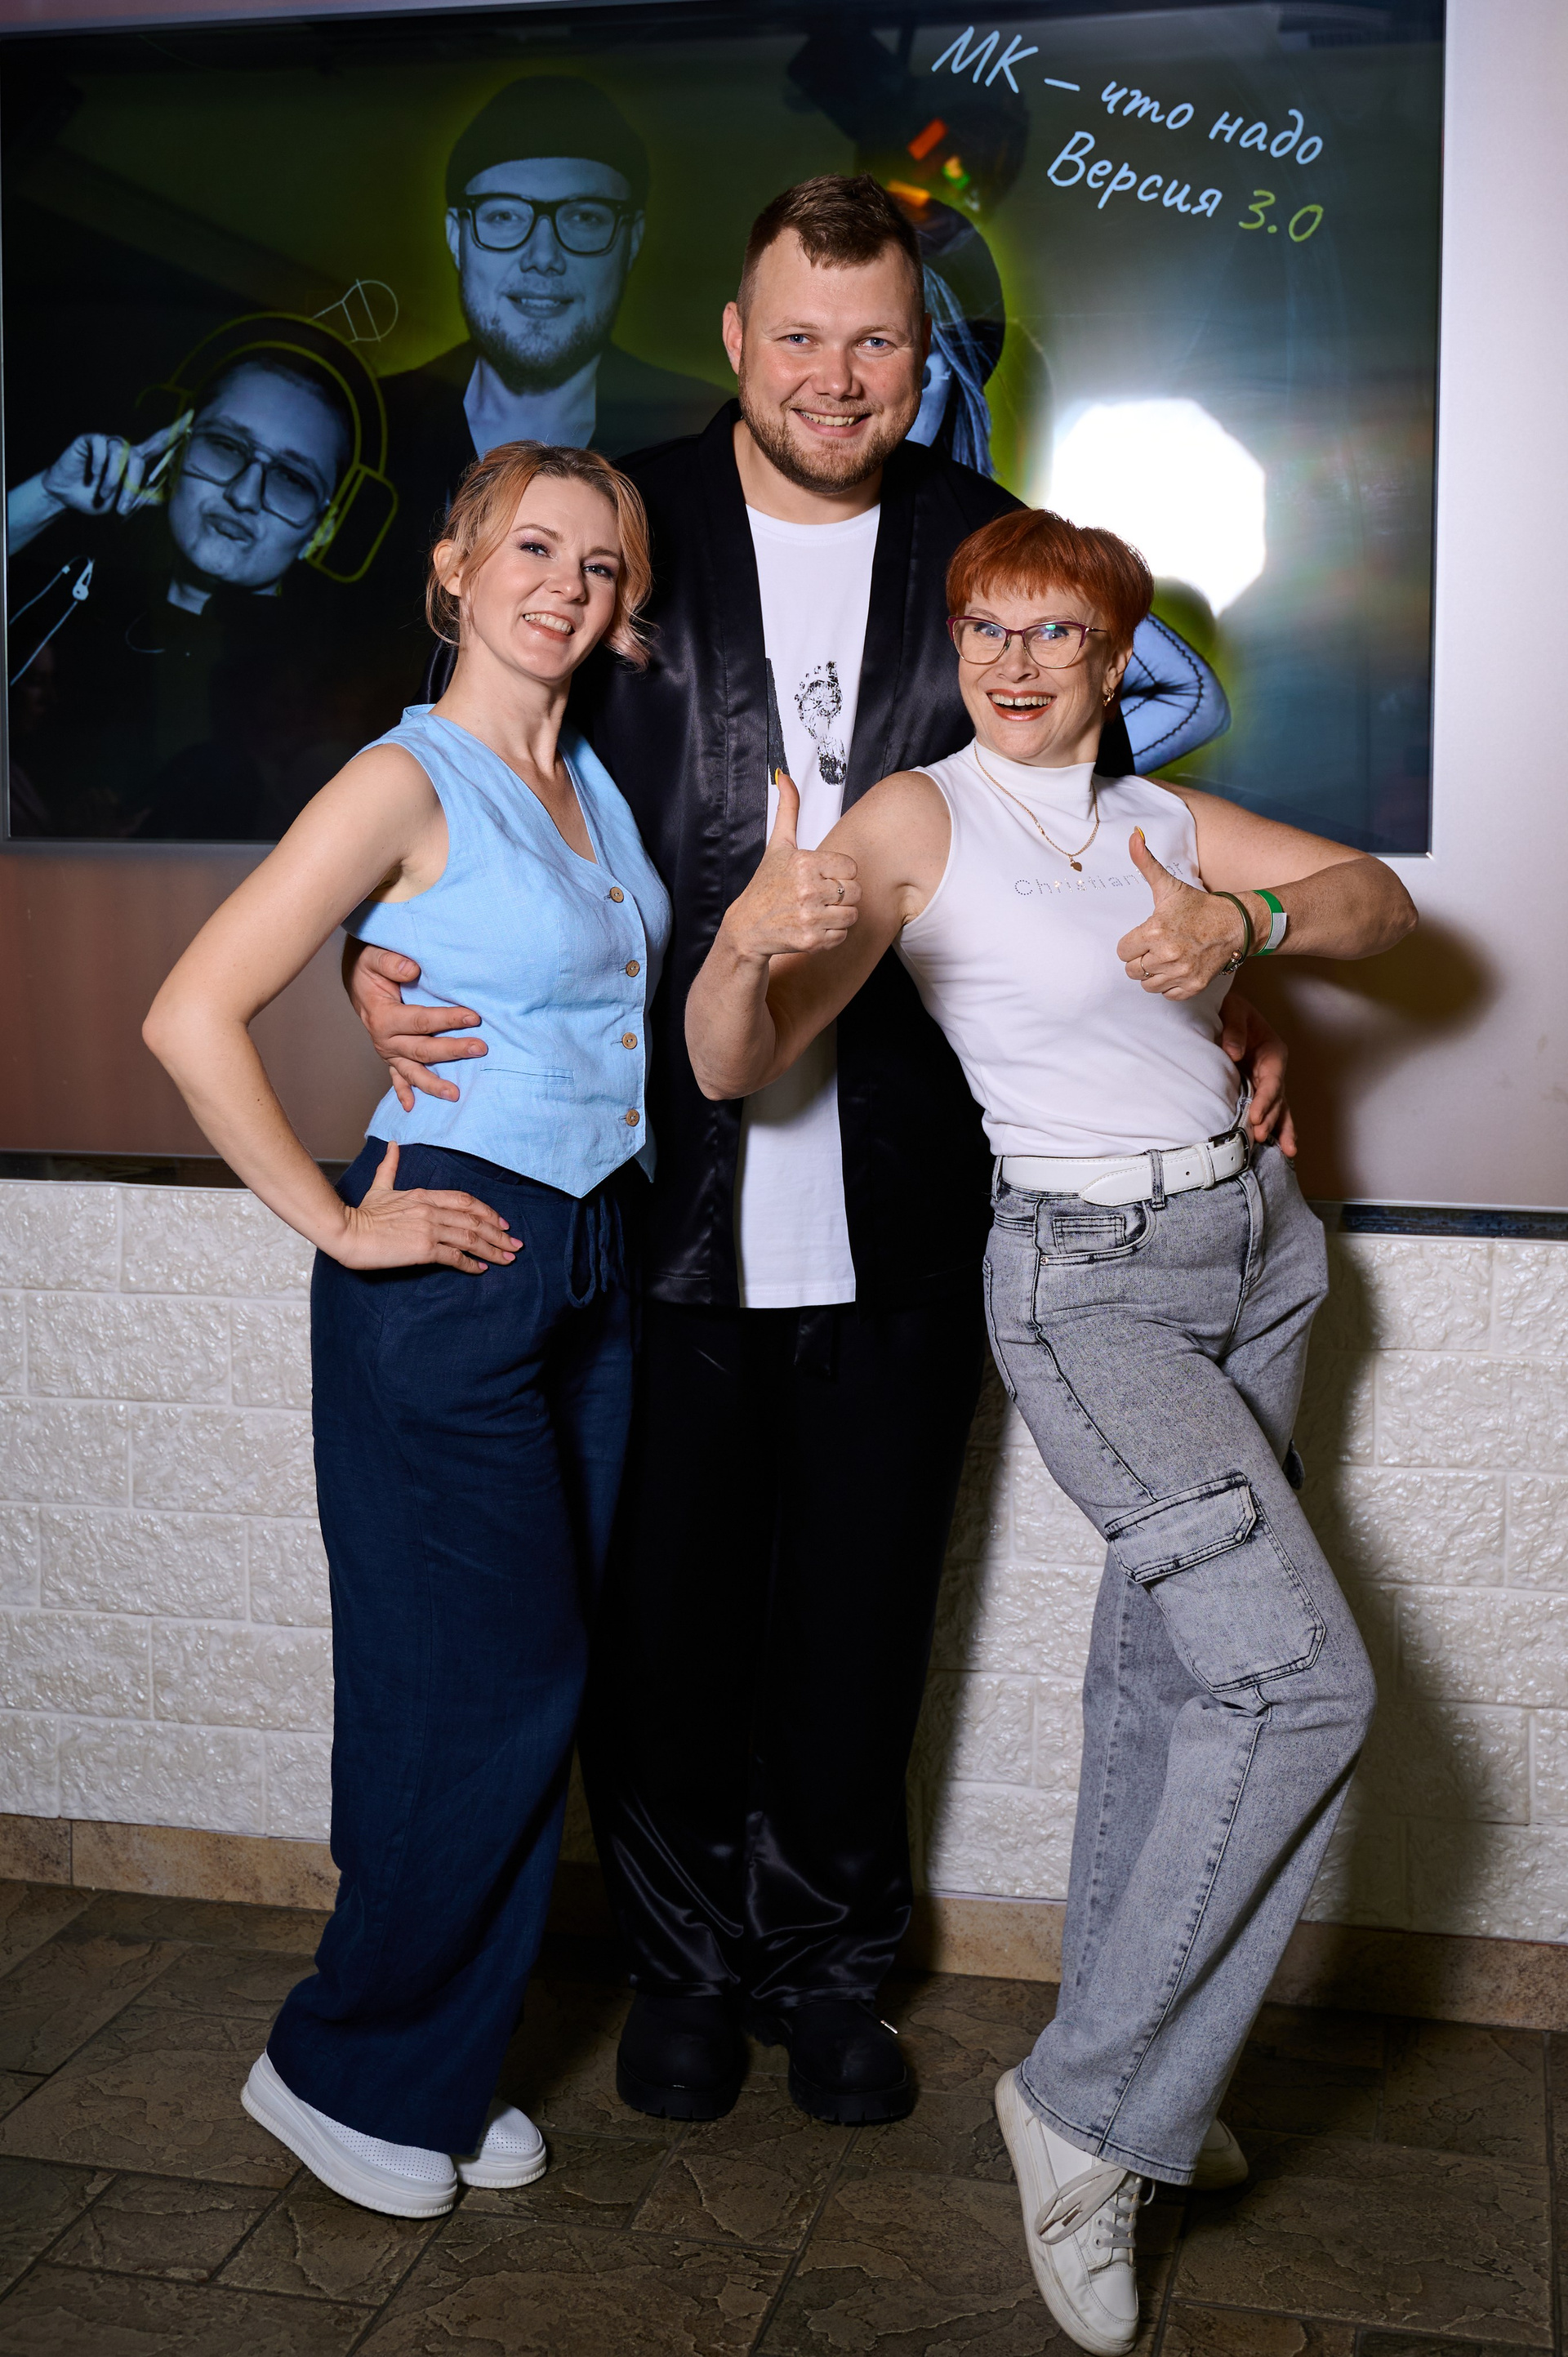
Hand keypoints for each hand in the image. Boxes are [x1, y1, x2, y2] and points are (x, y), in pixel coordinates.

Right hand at [40, 414, 190, 522]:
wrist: (69, 497)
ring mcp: (107, 442)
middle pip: (139, 459)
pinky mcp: (90, 440)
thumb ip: (145, 497)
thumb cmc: (99, 498)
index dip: (175, 431)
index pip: (159, 442)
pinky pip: (101, 448)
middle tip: (122, 509)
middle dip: (131, 487)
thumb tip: (168, 497)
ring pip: (121, 454)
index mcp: (136, 459)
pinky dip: (98, 466)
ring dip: (114, 480)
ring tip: (104, 495)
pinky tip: (91, 476)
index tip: (192, 419)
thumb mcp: (125, 502)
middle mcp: (124, 447)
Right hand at [334, 1140, 516, 1272]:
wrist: (348, 1232)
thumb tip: (392, 1144)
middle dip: (498, 1233)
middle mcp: (431, 1210)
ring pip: (470, 1237)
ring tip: (507, 1259)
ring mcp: (429, 1229)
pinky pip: (455, 1256)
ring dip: (492, 1249)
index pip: (465, 1200)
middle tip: (514, 1244)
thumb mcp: (379, 1186)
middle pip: (475, 1219)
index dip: (487, 1211)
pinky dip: (471, 1264)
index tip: (501, 1222)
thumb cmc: (362, 1212)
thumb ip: (390, 1166)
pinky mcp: (424, 1249)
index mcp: (424, 1195)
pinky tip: (481, 1270)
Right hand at [342, 939, 485, 1111]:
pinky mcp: (390, 1057)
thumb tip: (412, 970)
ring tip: (455, 1095)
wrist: (357, 980)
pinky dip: (403, 1092)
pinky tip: (412, 1107)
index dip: (448, 1019)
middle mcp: (385, 1040)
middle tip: (480, 1048)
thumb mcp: (375, 956)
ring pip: (413, 1071)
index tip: (474, 1017)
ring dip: (433, 1084)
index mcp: (383, 1017)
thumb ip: (391, 962)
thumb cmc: (371, 967)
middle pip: (423, 1049)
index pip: (421, 1021)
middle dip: (453, 1050)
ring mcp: (388, 1052)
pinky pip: (397, 1078)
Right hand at [718, 772, 858, 962]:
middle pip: (855, 892)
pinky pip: (842, 936)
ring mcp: (809, 916)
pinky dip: (833, 934)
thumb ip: (788, 810)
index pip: (851, 868)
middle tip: (821, 897)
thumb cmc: (766, 885)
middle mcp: (808, 889)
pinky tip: (815, 927)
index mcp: (804, 862)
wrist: (747, 928)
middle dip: (842, 895)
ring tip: (819, 912)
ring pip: (852, 915)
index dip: (840, 874)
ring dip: (839, 915)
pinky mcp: (811, 940)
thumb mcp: (777, 845)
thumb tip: (784, 775)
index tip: (822, 878)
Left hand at [1116, 830, 1251, 999]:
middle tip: (1157, 947)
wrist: (1235, 924)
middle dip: (1141, 959)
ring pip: (1148, 985)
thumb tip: (1133, 835)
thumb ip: (1146, 863)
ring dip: (1154, 974)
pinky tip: (1179, 968)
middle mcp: (1167, 955)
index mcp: (1155, 931)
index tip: (1147, 936)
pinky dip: (1170, 985)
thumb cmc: (1198, 906)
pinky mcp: (1194, 986)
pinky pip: (1168, 995)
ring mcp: (1182, 972)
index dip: (1132, 944)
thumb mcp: (1169, 886)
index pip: (1122, 951)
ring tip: (1167, 958)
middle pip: (1132, 971)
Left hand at [1220, 991, 1297, 1159]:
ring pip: (1279, 1107)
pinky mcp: (1256, 1086)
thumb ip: (1234, 1031)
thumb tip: (1233, 1054)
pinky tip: (1280, 1145)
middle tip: (1261, 1136)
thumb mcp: (1233, 1011)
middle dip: (1271, 1118)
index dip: (1265, 1099)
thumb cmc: (1231, 1008)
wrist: (1224, 1007)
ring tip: (1288, 1151)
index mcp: (1273, 1051)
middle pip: (1277, 1098)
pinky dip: (1274, 1124)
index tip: (1254, 1115)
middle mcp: (1274, 1068)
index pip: (1272, 1080)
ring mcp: (1267, 1079)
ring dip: (1281, 1128)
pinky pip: (1268, 1107)